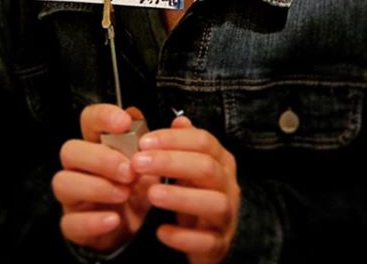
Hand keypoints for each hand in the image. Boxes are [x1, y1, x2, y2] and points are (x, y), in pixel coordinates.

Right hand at [52, 104, 156, 252]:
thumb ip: (165, 143)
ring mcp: (73, 195)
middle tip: (130, 170)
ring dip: (95, 187)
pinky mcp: (73, 224)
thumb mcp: (153, 165)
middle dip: (101, 158)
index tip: (124, 123)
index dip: (103, 117)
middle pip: (70, 150)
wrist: (136, 229)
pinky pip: (70, 222)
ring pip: (63, 183)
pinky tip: (114, 219)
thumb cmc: (139, 189)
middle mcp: (81, 166)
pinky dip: (92, 221)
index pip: (89, 119)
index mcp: (99, 144)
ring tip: (125, 193)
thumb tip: (181, 123)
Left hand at [132, 116, 239, 263]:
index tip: (143, 141)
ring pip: (214, 203)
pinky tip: (161, 231)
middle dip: (171, 163)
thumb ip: (181, 143)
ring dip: (181, 197)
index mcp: (220, 160)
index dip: (173, 139)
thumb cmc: (192, 192)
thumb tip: (179, 120)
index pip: (203, 141)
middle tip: (138, 163)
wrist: (203, 236)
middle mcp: (228, 185)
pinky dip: (184, 237)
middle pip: (207, 168)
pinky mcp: (219, 245)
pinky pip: (206, 241)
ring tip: (151, 194)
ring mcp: (226, 216)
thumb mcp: (187, 164)